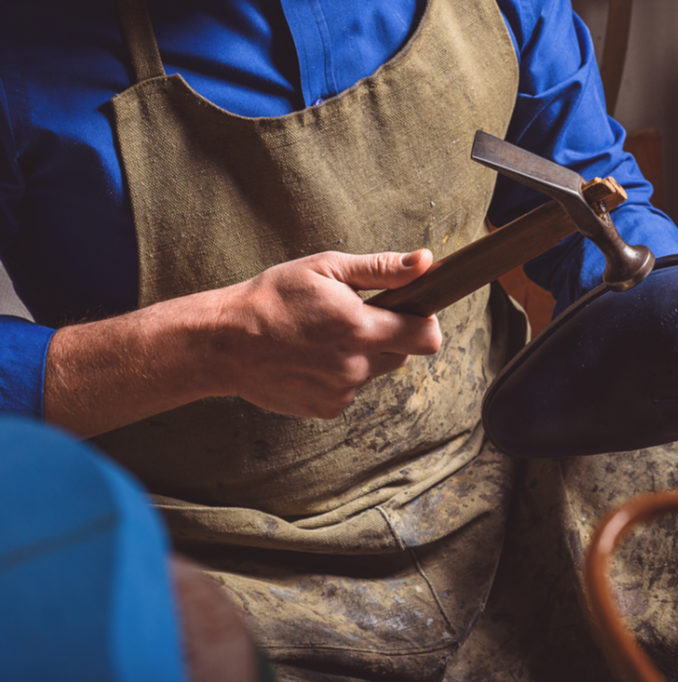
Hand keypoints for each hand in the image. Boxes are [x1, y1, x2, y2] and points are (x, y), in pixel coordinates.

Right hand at [211, 249, 441, 417]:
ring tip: (323, 339)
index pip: (427, 338)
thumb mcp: (326, 268)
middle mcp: (356, 366)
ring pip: (374, 372)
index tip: (412, 311)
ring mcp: (341, 392)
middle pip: (402, 355)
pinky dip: (339, 376)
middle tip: (352, 319)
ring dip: (361, 356)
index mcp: (360, 328)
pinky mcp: (326, 409)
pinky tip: (311, 359)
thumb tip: (425, 262)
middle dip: (388, 336)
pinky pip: (349, 390)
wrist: (225, 342)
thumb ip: (381, 269)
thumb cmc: (273, 298)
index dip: (425, 322)